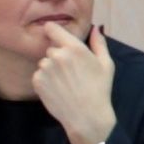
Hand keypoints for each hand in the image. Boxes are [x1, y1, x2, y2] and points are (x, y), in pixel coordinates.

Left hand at [33, 20, 120, 143]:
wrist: (87, 116)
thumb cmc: (100, 89)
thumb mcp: (106, 64)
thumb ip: (99, 43)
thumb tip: (95, 28)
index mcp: (74, 48)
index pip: (52, 28)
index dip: (53, 30)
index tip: (55, 35)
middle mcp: (57, 55)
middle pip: (51, 48)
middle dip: (59, 55)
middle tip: (71, 70)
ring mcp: (45, 68)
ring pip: (45, 62)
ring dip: (51, 68)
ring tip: (65, 82)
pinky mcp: (37, 81)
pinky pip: (39, 74)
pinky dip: (46, 80)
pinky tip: (58, 89)